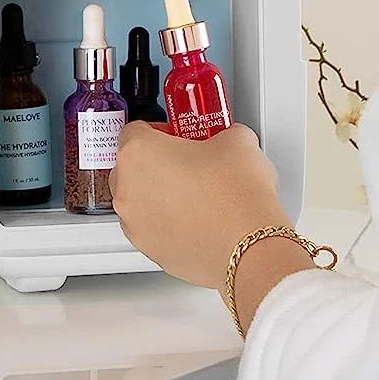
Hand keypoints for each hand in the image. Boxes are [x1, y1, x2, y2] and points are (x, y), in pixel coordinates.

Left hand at [111, 121, 288, 288]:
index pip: (137, 129)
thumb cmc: (237, 197)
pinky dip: (166, 224)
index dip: (162, 131)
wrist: (252, 249)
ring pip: (138, 200)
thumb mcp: (236, 140)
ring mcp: (134, 222)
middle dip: (156, 164)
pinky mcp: (148, 250)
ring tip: (195, 197)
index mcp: (137, 152)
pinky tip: (195, 222)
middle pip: (132, 165)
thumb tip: (227, 139)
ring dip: (158, 195)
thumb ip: (221, 132)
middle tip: (188, 166)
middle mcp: (126, 188)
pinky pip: (151, 229)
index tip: (180, 138)